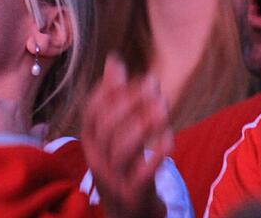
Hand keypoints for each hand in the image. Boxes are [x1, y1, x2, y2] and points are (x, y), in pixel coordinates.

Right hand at [80, 55, 170, 217]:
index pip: (93, 111)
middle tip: (155, 87)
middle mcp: (96, 158)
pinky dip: (156, 154)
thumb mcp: (116, 133)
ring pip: (122, 148)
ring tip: (164, 109)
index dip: (113, 92)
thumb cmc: (124, 166)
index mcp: (90, 141)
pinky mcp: (132, 194)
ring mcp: (113, 178)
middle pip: (107, 126)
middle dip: (131, 103)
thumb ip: (115, 97)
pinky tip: (170, 139)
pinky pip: (141, 173)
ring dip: (144, 125)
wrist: (128, 215)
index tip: (139, 78)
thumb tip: (114, 59)